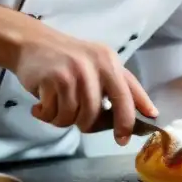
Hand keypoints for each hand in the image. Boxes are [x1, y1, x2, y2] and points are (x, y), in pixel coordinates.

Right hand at [11, 19, 156, 144]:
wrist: (32, 42)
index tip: (123, 139)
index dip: (127, 121)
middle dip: (84, 124)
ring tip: (55, 106)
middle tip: (75, 118)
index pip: (125, 96)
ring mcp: (73, 72)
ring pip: (73, 117)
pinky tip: (41, 104)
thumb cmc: (68, 59)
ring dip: (62, 119)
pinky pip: (54, 113)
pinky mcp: (52, 79)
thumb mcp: (99, 65)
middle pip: (95, 114)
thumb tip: (149, 113)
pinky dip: (46, 115)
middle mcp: (94, 66)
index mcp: (110, 62)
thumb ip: (121, 87)